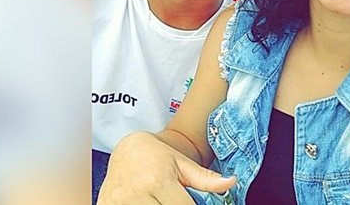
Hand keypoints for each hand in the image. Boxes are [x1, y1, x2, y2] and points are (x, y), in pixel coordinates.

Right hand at [97, 132, 236, 203]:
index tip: (194, 204)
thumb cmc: (157, 156)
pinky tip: (148, 202)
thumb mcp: (183, 164)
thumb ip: (206, 179)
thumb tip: (231, 183)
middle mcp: (136, 194)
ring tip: (161, 199)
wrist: (127, 149)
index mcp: (158, 181)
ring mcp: (119, 203)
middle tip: (172, 198)